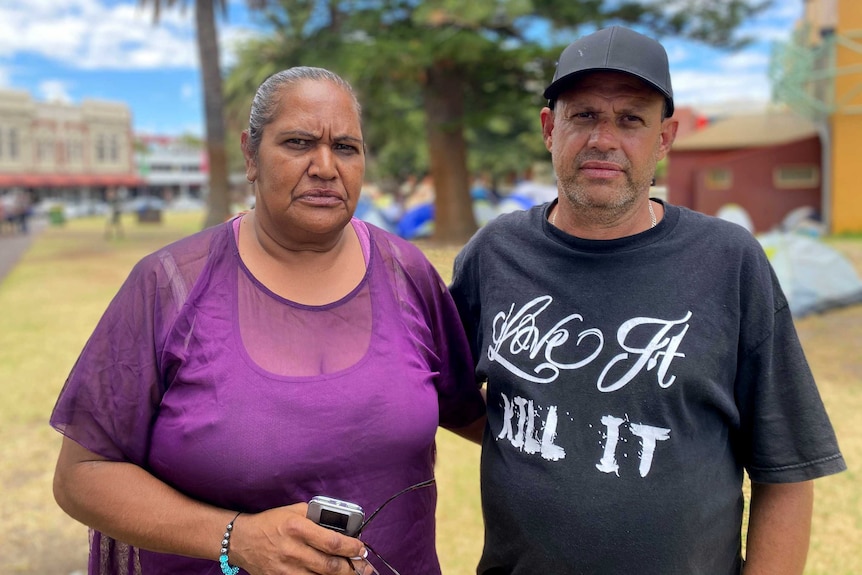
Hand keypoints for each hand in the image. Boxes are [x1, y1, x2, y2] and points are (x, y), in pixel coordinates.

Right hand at [227, 503, 371, 574]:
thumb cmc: (271, 522)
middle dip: (352, 569)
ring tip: (353, 574)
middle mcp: (293, 551)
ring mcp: (286, 569)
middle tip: (365, 568)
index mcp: (298, 528)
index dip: (352, 548)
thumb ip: (317, 516)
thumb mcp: (294, 510)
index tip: (362, 549)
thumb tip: (342, 525)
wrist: (243, 539)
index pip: (332, 542)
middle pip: (330, 566)